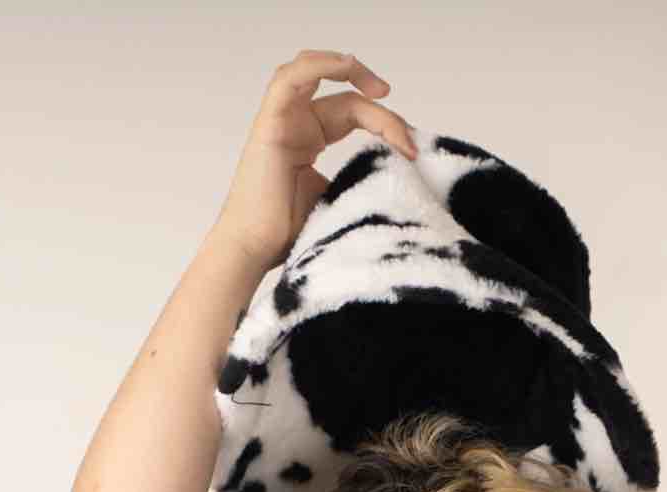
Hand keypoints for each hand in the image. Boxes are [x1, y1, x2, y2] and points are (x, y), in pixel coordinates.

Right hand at [213, 49, 416, 271]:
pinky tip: (347, 66)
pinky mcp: (268, 124)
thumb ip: (358, 177)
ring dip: (350, 69)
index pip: (353, 113)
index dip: (387, 124)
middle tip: (405, 134)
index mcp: (307, 141)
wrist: (254, 252)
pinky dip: (319, 63)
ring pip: (313, 71)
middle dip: (378, 104)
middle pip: (341, 95)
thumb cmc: (285, 237)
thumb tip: (399, 171)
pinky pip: (290, 78)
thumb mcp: (336, 199)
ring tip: (381, 91)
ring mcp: (280, 122)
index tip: (412, 151)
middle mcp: (294, 126)